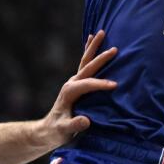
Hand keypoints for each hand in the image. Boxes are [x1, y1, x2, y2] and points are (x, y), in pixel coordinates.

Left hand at [37, 30, 116, 149]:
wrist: (48, 130)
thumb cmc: (57, 132)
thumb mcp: (64, 131)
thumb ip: (74, 125)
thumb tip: (85, 120)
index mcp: (70, 92)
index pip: (88, 84)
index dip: (101, 84)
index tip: (115, 85)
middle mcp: (71, 83)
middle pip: (87, 66)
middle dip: (100, 58)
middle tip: (114, 49)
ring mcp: (73, 81)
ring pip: (85, 60)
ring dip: (93, 47)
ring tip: (101, 32)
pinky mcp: (76, 83)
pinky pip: (84, 64)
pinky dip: (89, 51)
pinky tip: (92, 40)